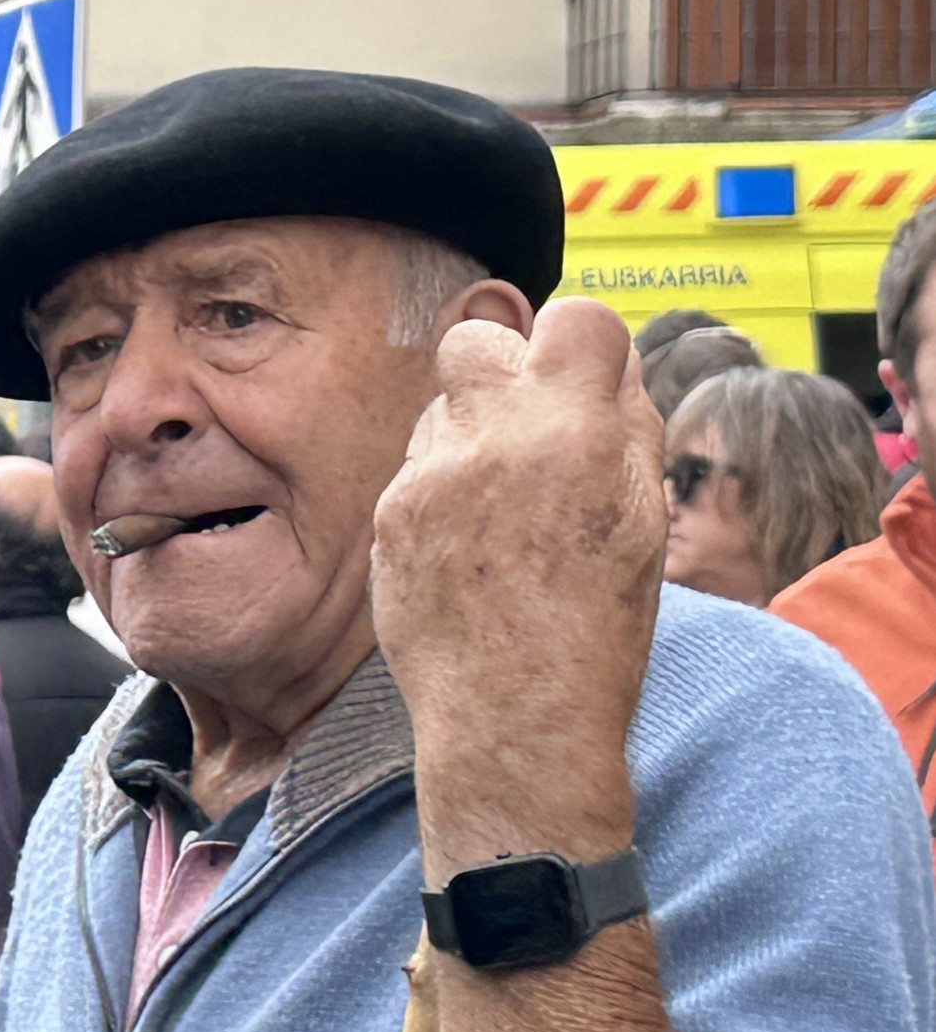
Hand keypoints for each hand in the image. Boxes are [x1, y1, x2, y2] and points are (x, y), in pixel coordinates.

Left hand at [371, 298, 663, 878]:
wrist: (513, 714)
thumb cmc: (598, 625)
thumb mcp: (645, 517)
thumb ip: (625, 425)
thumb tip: (607, 366)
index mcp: (576, 431)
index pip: (576, 317)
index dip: (586, 345)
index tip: (588, 382)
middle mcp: (492, 439)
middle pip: (479, 338)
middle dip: (505, 366)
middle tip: (530, 425)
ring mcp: (428, 477)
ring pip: (442, 409)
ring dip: (472, 436)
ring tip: (502, 510)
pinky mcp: (387, 516)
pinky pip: (415, 470)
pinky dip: (440, 491)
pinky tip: (466, 548)